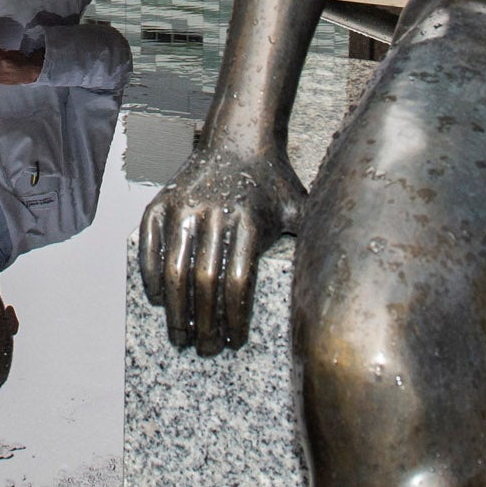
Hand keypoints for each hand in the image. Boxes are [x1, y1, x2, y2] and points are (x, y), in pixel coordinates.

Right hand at [138, 144, 304, 354]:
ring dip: (175, 310)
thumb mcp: (299, 208)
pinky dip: (150, 275)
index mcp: (250, 221)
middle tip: (206, 350)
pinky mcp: (162, 201)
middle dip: (205, 324)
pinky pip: (150, 245)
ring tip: (180, 337)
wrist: (240, 136)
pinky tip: (158, 299)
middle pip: (205, 283)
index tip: (235, 343)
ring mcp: (184, 206)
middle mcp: (214, 213)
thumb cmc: (274, 181)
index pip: (238, 283)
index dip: (234, 319)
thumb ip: (312, 243)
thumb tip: (335, 288)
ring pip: (174, 269)